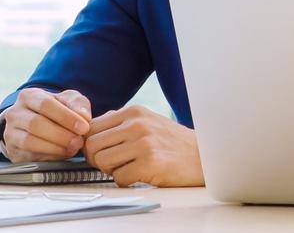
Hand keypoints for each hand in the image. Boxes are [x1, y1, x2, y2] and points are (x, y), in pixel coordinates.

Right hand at [0, 88, 91, 161]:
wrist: (37, 124)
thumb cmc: (55, 109)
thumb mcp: (68, 100)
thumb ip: (77, 104)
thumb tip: (84, 116)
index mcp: (28, 96)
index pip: (45, 104)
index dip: (66, 117)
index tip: (84, 127)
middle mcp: (15, 114)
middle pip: (36, 123)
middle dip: (61, 134)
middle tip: (79, 141)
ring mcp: (11, 134)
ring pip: (29, 141)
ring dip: (55, 147)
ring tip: (73, 148)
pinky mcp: (13, 152)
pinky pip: (29, 156)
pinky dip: (49, 156)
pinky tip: (62, 154)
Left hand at [83, 104, 203, 187]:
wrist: (202, 156)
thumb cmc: (174, 142)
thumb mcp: (148, 121)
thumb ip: (121, 122)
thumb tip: (90, 129)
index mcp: (134, 111)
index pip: (92, 127)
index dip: (92, 144)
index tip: (102, 152)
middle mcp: (137, 124)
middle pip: (92, 145)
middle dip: (98, 159)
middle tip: (113, 164)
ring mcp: (143, 143)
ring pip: (102, 161)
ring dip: (111, 170)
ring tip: (128, 168)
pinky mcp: (150, 163)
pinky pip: (119, 177)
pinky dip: (125, 181)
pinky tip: (139, 175)